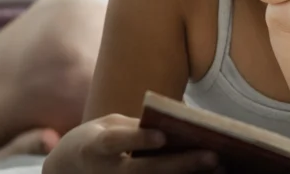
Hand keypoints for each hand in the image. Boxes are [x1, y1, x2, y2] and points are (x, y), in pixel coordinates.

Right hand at [42, 114, 219, 173]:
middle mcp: (107, 173)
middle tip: (213, 156)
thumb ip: (138, 125)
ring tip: (220, 169)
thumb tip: (181, 121)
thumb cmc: (96, 141)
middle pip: (146, 171)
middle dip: (181, 164)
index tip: (162, 136)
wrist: (69, 172)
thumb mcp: (107, 126)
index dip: (138, 139)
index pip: (115, 142)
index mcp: (96, 147)